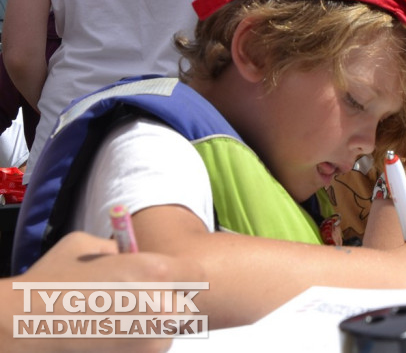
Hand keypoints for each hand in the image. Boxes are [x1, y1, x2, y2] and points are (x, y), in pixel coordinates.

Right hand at [5, 231, 204, 351]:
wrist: (24, 325)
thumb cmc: (52, 281)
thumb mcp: (87, 246)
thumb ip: (118, 248)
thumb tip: (130, 252)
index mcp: (155, 272)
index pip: (197, 274)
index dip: (183, 276)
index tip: (169, 278)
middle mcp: (160, 307)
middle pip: (183, 306)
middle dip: (166, 302)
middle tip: (138, 301)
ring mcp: (149, 339)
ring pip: (167, 332)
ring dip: (152, 326)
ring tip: (118, 319)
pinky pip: (147, 348)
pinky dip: (135, 343)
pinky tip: (109, 335)